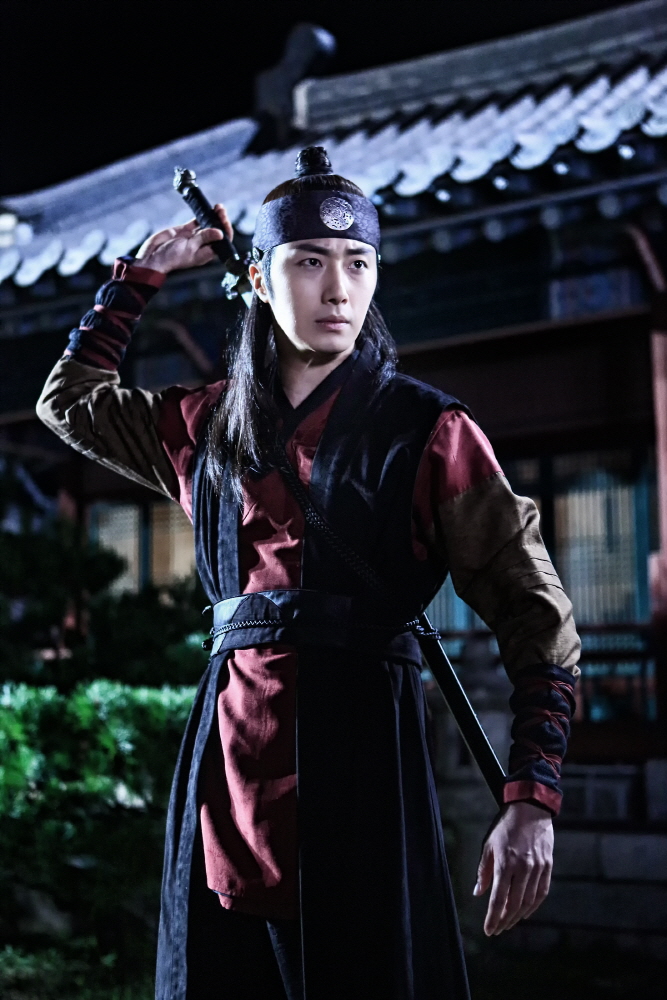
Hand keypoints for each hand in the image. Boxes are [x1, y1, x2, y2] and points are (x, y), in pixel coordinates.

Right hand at [134, 203, 232, 273]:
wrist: (153, 256)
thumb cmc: (171, 257)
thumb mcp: (189, 247)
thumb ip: (204, 238)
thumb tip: (220, 233)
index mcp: (206, 253)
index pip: (222, 242)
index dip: (226, 230)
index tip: (224, 220)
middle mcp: (203, 245)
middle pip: (217, 231)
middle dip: (221, 220)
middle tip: (221, 209)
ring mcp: (194, 237)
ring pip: (208, 225)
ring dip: (213, 216)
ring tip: (217, 207)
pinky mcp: (186, 231)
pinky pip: (197, 221)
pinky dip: (202, 214)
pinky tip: (207, 208)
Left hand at [473, 801, 552, 935]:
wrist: (530, 808)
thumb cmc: (505, 826)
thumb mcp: (489, 845)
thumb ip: (483, 871)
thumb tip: (478, 893)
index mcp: (505, 863)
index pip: (498, 898)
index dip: (493, 917)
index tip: (489, 930)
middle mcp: (523, 868)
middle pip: (514, 904)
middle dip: (505, 920)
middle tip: (497, 930)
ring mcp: (538, 868)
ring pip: (529, 901)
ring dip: (518, 916)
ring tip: (509, 923)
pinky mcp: (548, 866)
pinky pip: (542, 892)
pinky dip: (534, 906)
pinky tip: (526, 912)